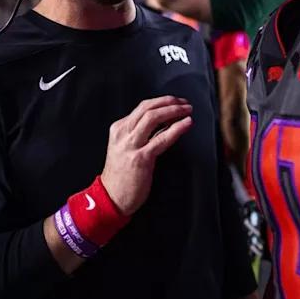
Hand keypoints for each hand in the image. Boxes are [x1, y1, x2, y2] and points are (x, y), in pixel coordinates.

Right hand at [101, 96, 192, 215]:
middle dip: (169, 102)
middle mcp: (123, 134)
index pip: (142, 107)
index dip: (162, 102)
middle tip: (185, 103)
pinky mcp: (141, 158)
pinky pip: (161, 138)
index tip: (176, 102)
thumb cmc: (122, 175)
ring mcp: (130, 146)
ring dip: (173, 111)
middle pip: (148, 108)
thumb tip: (166, 122)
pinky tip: (186, 124)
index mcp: (118, 129)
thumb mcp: (126, 148)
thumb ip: (141, 134)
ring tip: (187, 110)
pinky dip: (176, 129)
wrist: (111, 197)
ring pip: (153, 118)